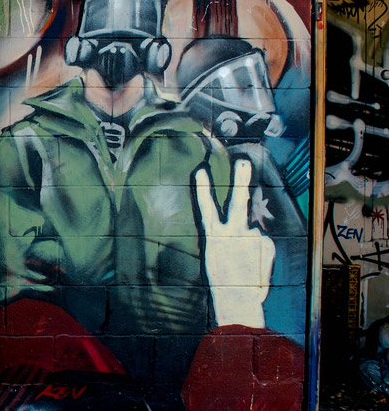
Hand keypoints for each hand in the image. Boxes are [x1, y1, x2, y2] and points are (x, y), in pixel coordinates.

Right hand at [195, 159, 274, 328]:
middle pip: (237, 202)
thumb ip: (232, 237)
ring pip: (251, 227)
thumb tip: (253, 230)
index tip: (200, 171)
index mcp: (214, 236)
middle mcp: (232, 233)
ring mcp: (250, 237)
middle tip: (243, 163)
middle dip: (240, 181)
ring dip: (248, 238)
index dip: (202, 189)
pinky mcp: (265, 243)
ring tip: (242, 236)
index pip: (207, 208)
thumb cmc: (224, 280)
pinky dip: (259, 251)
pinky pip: (262, 242)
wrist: (237, 300)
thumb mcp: (219, 256)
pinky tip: (253, 265)